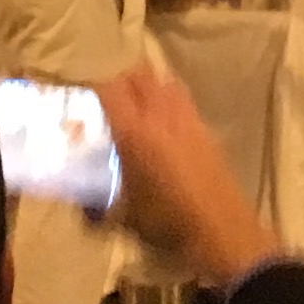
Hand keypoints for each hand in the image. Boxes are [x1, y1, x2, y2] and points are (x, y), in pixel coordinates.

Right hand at [96, 62, 279, 280]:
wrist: (220, 228)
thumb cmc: (167, 223)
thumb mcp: (124, 219)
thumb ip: (97, 211)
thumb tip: (83, 210)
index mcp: (134, 133)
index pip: (110, 91)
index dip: (95, 90)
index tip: (86, 104)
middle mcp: (161, 116)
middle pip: (140, 75)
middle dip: (123, 83)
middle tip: (112, 106)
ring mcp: (188, 119)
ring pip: (165, 82)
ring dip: (149, 88)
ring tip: (140, 112)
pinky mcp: (207, 128)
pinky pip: (184, 101)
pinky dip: (170, 103)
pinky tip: (166, 130)